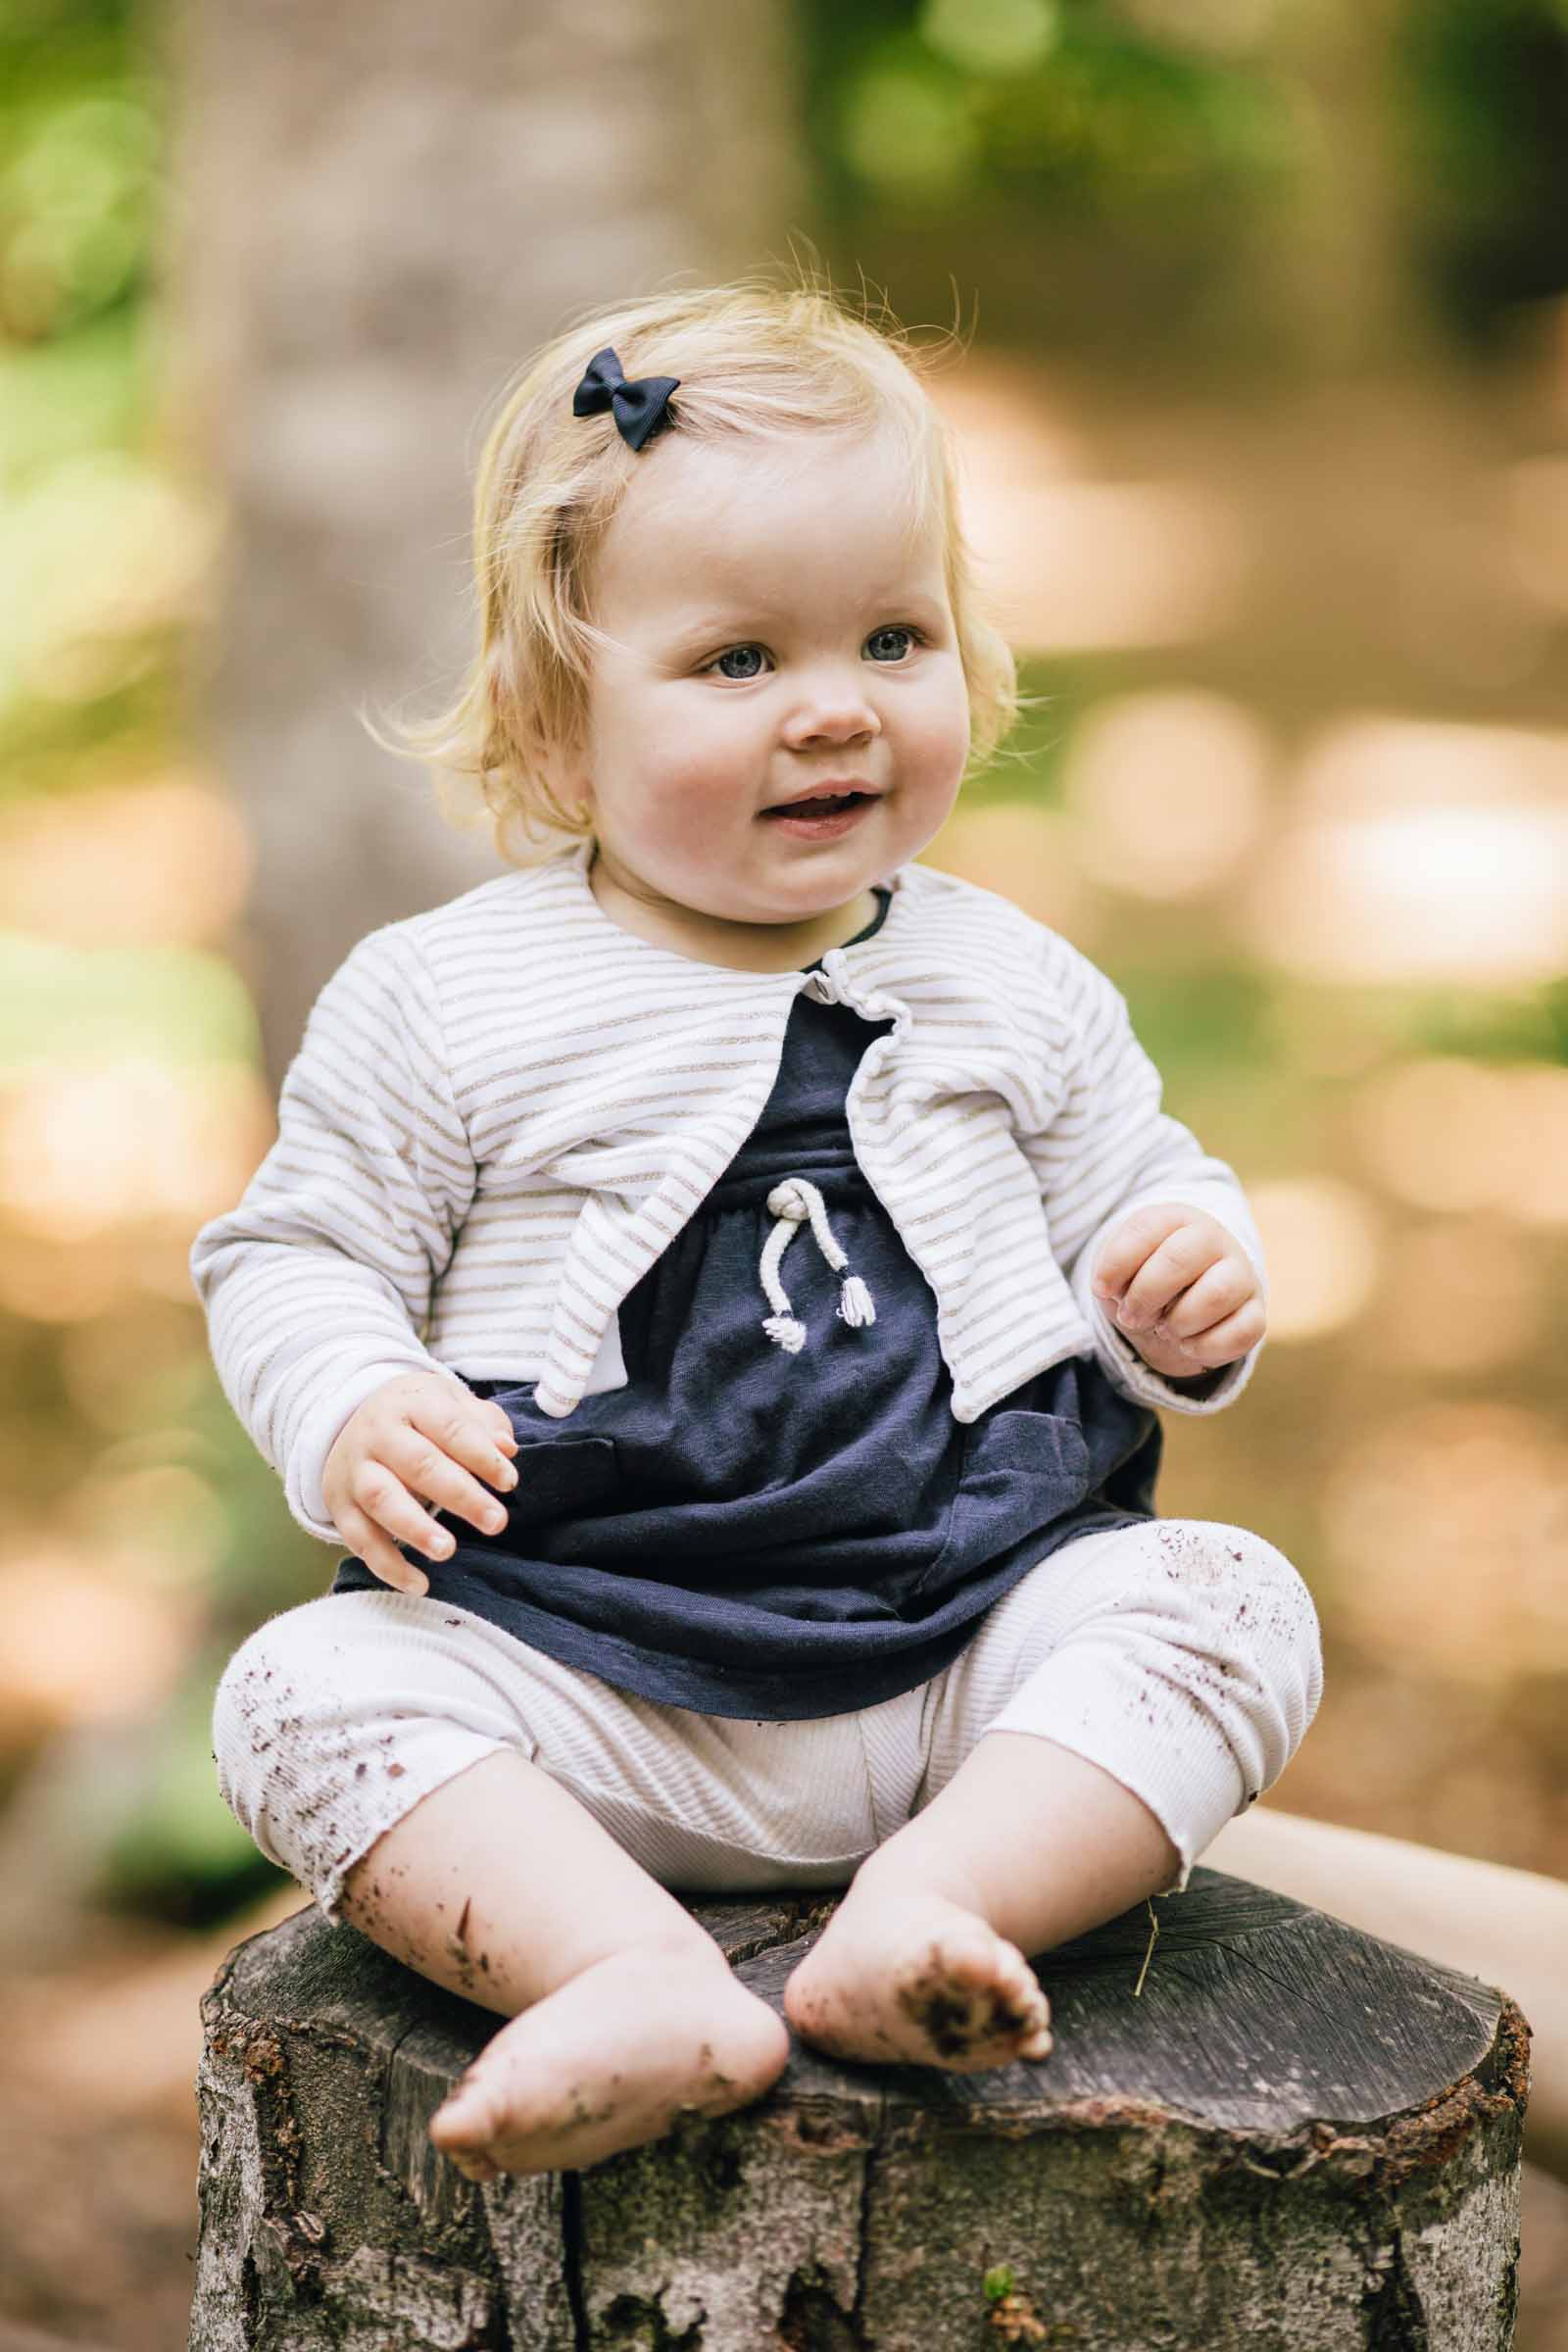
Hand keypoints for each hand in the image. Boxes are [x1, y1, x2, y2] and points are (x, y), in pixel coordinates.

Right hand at [322, 1371, 519, 1595]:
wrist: (353, 1417)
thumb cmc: (419, 1416)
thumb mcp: (450, 1402)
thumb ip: (483, 1424)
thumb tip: (507, 1449)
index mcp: (412, 1403)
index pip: (450, 1427)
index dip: (481, 1456)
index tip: (509, 1483)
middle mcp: (378, 1434)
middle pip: (418, 1464)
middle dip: (459, 1495)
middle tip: (496, 1521)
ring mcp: (355, 1470)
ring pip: (381, 1499)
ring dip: (415, 1529)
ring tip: (447, 1550)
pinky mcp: (341, 1505)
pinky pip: (359, 1538)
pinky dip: (387, 1564)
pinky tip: (418, 1584)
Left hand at [1090, 1204, 1264, 1381]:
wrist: (1180, 1302)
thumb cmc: (1144, 1278)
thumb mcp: (1119, 1268)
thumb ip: (1113, 1272)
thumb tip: (1121, 1296)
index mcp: (1175, 1218)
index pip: (1145, 1229)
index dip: (1116, 1265)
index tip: (1103, 1289)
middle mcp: (1213, 1238)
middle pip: (1179, 1259)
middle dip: (1145, 1296)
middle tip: (1131, 1316)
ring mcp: (1240, 1274)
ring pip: (1217, 1294)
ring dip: (1179, 1322)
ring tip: (1164, 1329)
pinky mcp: (1256, 1312)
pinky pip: (1242, 1331)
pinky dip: (1206, 1347)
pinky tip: (1187, 1345)